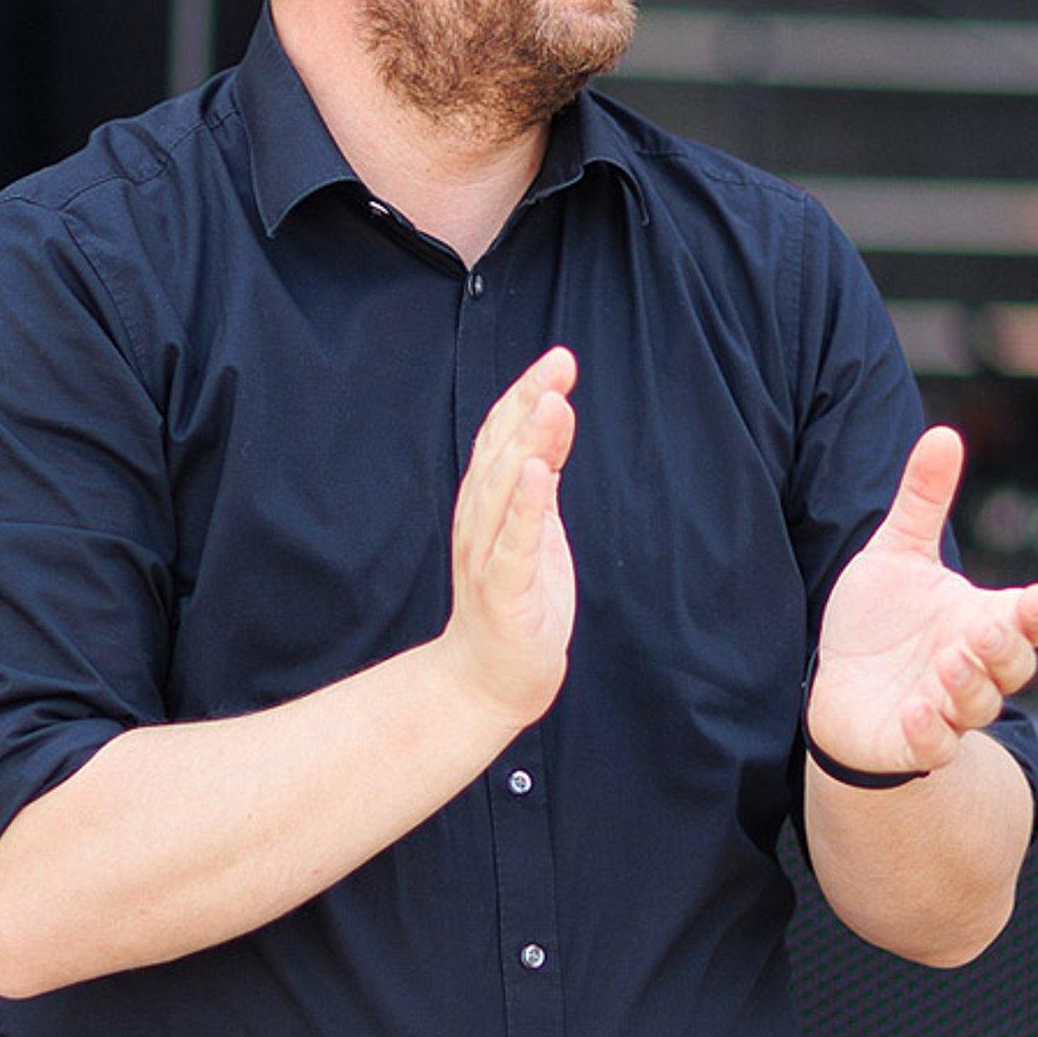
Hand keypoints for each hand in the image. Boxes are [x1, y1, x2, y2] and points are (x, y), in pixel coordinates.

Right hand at [437, 346, 578, 730]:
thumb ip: (542, 468)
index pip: (501, 434)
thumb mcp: (536, 521)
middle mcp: (479, 519)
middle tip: (558, 366)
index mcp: (486, 500)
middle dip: (528, 404)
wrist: (491, 677)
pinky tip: (539, 476)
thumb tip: (555, 410)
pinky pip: (513, 545)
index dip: (526, 393)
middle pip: (500, 450)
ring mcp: (487, 554)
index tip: (558, 359)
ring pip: (503, 489)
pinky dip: (524, 508)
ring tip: (552, 405)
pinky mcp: (503, 591)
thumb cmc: (517, 596)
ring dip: (527, 444)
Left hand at [809, 426, 1037, 776]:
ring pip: (978, 705)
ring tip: (947, 662)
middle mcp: (971, 666)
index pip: (1028, 620)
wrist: (842, 689)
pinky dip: (931, 732)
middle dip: (1004, 648)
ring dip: (968, 686)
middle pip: (1013, 665)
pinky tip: (916, 711)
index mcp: (979, 620)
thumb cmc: (879, 621)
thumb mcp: (897, 554)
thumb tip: (945, 433)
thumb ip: (922, 500)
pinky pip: (934, 746)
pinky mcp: (913, 741)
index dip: (1036, 613)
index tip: (1034, 597)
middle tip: (984, 630)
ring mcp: (946, 707)